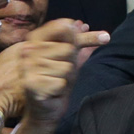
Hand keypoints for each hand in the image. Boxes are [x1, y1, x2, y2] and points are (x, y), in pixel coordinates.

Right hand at [9, 19, 108, 133]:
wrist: (43, 109)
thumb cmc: (54, 82)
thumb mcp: (69, 60)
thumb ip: (75, 43)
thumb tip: (83, 25)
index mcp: (36, 40)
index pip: (62, 28)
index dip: (85, 34)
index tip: (106, 38)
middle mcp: (29, 50)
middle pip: (68, 50)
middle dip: (71, 64)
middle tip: (60, 74)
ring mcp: (28, 67)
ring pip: (66, 67)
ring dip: (66, 79)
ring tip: (55, 83)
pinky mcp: (31, 83)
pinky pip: (61, 82)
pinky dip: (61, 90)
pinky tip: (52, 92)